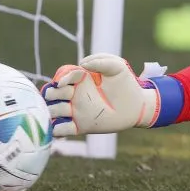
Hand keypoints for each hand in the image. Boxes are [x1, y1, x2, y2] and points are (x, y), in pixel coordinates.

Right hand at [40, 54, 180, 136]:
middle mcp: (75, 94)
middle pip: (53, 94)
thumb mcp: (117, 67)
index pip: (63, 77)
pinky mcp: (81, 125)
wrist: (137, 105)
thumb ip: (101, 60)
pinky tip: (59, 127)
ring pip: (54, 111)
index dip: (60, 78)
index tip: (62, 82)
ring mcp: (77, 110)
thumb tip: (82, 64)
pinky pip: (62, 130)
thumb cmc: (126, 83)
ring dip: (52, 111)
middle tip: (64, 94)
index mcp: (81, 79)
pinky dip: (56, 130)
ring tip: (61, 111)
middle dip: (53, 94)